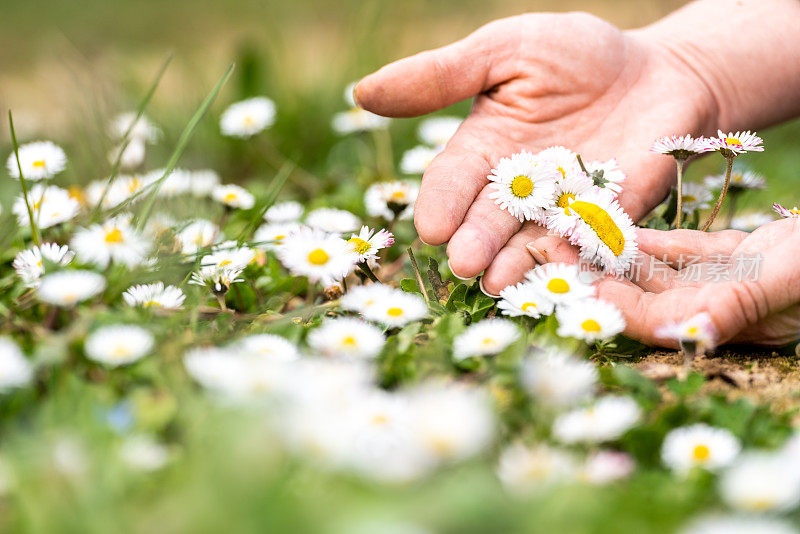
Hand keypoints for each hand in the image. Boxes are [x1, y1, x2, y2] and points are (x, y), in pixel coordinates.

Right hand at [355, 12, 717, 293]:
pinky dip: (578, 261)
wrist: (660, 72)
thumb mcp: (506, 51)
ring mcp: (562, 212)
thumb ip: (442, 75)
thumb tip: (361, 91)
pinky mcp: (609, 225)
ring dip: (517, 265)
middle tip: (465, 264)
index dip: (441, 203)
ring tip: (501, 282)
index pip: (452, 182)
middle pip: (488, 222)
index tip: (433, 226)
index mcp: (482, 151)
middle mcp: (516, 192)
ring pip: (532, 244)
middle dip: (476, 243)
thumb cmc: (576, 55)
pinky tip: (568, 273)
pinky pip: (589, 247)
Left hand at [527, 218, 799, 346]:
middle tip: (545, 252)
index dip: (610, 304)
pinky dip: (647, 238)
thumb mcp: (790, 278)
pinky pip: (678, 249)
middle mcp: (715, 307)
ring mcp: (721, 280)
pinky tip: (611, 223)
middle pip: (641, 296)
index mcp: (727, 322)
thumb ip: (739, 306)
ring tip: (566, 232)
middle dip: (594, 278)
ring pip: (653, 270)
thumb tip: (687, 335)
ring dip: (611, 254)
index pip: (652, 320)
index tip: (572, 281)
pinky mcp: (732, 257)